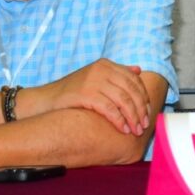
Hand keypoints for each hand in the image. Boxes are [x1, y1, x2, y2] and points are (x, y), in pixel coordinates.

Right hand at [36, 59, 150, 135]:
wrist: (45, 100)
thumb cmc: (72, 92)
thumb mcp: (96, 78)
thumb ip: (117, 74)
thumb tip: (138, 70)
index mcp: (106, 65)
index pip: (134, 80)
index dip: (144, 97)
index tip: (149, 112)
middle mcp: (102, 70)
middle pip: (131, 91)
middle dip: (141, 110)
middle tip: (145, 124)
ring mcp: (93, 81)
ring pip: (123, 100)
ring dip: (133, 117)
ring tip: (136, 130)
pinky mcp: (86, 94)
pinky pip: (109, 109)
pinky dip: (119, 120)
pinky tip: (123, 129)